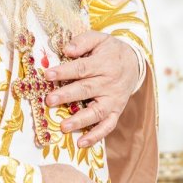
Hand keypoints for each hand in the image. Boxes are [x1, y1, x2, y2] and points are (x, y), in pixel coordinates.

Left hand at [44, 31, 141, 147]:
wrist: (134, 63)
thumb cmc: (111, 51)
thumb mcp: (99, 39)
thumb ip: (83, 42)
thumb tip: (66, 49)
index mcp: (104, 63)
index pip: (82, 68)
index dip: (65, 71)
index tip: (47, 75)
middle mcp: (109, 83)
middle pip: (87, 90)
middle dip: (67, 96)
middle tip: (49, 100)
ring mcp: (113, 100)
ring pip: (97, 112)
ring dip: (80, 120)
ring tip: (63, 127)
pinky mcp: (116, 111)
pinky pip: (108, 126)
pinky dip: (96, 136)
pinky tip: (81, 143)